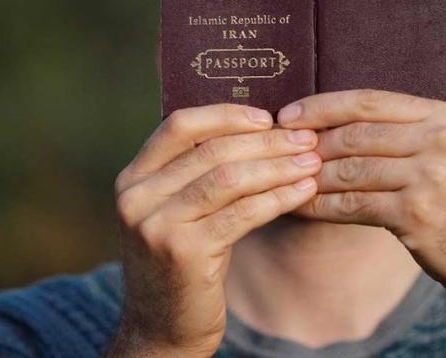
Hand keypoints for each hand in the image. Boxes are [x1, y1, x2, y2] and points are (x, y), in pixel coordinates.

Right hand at [108, 104, 319, 356]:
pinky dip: (278, 198)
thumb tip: (256, 128)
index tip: (268, 117)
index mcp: (132, 179)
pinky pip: (243, 214)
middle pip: (211, 150)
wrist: (161, 330)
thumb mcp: (175, 212)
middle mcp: (136, 197)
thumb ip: (195, 174)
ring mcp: (157, 225)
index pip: (179, 126)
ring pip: (230, 178)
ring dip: (278, 167)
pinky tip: (304, 192)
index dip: (226, 116)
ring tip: (312, 162)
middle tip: (307, 139)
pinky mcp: (184, 252)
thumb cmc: (181, 264)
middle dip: (266, 142)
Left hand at [278, 89, 445, 298]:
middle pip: (356, 133)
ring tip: (284, 179)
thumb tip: (338, 121)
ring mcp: (430, 176)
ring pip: (351, 169)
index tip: (288, 114)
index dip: (323, 106)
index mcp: (444, 115)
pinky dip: (320, 206)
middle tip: (280, 152)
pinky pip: (352, 204)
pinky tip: (299, 207)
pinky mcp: (416, 213)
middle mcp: (440, 140)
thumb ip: (407, 130)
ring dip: (312, 176)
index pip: (370, 101)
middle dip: (311, 143)